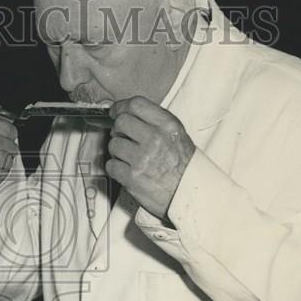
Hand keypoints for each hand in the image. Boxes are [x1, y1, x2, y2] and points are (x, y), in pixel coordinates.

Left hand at [107, 96, 194, 218]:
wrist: (189, 196)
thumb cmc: (185, 169)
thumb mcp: (178, 137)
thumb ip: (157, 123)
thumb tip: (130, 115)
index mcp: (168, 126)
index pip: (136, 105)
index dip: (121, 106)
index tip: (116, 111)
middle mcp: (155, 139)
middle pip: (121, 122)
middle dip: (118, 130)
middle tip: (123, 138)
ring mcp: (142, 159)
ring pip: (113, 144)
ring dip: (117, 151)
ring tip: (129, 158)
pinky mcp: (131, 178)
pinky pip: (111, 165)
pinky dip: (115, 168)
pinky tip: (126, 170)